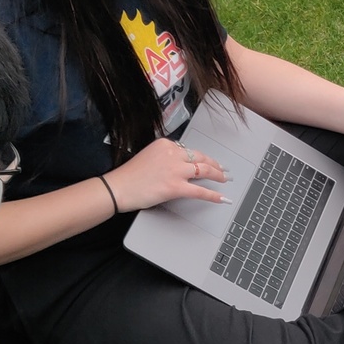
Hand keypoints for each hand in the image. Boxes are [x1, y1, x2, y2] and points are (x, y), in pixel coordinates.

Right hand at [102, 137, 230, 211]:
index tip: (209, 161)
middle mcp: (172, 154)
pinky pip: (200, 190)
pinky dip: (213, 195)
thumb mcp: (148, 156)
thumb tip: (179, 166)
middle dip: (215, 164)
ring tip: (225, 179)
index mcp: (165, 145)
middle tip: (223, 169)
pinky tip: (221, 198)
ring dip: (218, 175)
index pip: (189, 150)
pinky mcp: (175, 187)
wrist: (118, 187)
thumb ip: (165, 158)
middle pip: (201, 158)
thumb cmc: (130, 176)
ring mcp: (175, 170)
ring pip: (204, 171)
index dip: (201, 157)